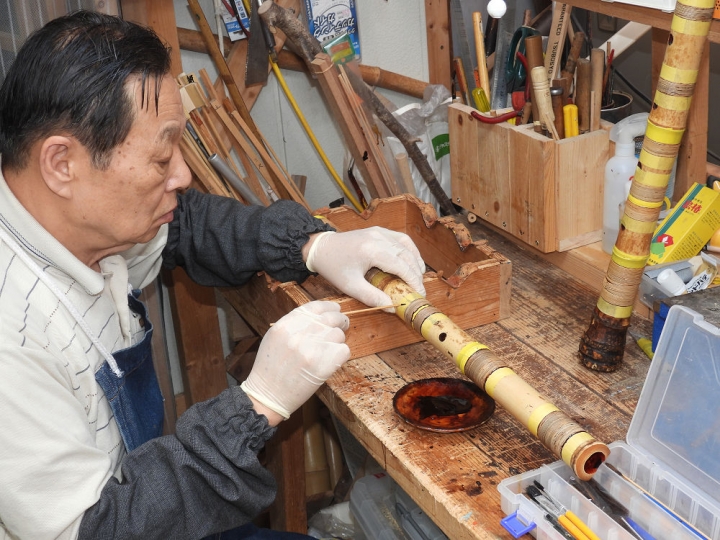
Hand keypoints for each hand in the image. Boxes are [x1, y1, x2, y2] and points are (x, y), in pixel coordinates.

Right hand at [241, 301, 349, 421]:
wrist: (267, 395)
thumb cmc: (271, 368)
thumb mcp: (275, 337)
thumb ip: (295, 323)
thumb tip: (320, 315)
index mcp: (286, 324)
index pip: (316, 306)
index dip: (329, 307)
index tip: (335, 311)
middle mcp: (299, 333)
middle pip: (332, 318)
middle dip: (340, 322)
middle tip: (342, 327)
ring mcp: (311, 349)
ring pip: (339, 335)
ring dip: (337, 342)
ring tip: (326, 352)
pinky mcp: (322, 365)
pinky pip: (344, 351)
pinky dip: (340, 356)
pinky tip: (330, 362)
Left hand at [304, 227, 425, 308]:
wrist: (321, 248)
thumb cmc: (334, 268)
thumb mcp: (351, 287)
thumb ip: (372, 298)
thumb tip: (393, 307)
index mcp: (372, 250)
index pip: (401, 265)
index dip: (413, 280)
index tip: (419, 294)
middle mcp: (379, 238)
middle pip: (407, 255)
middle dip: (416, 273)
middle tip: (419, 290)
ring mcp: (379, 232)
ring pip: (406, 245)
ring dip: (415, 261)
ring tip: (418, 277)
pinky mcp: (378, 231)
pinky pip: (400, 239)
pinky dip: (409, 250)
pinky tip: (411, 262)